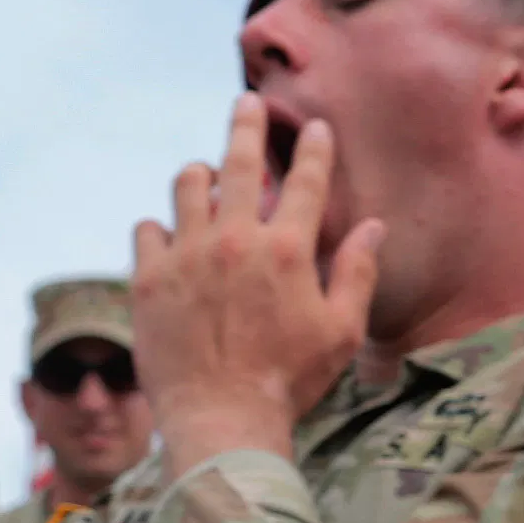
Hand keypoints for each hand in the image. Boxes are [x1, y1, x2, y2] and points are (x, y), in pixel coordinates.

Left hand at [137, 96, 384, 476]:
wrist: (222, 418)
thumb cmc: (290, 381)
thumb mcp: (341, 332)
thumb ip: (357, 273)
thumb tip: (375, 227)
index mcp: (286, 251)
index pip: (307, 183)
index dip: (314, 150)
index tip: (316, 128)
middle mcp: (234, 239)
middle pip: (241, 163)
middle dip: (247, 125)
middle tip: (246, 103)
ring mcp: (187, 255)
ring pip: (186, 186)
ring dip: (200, 176)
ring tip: (207, 178)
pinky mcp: (149, 278)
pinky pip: (148, 229)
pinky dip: (162, 228)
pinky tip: (172, 239)